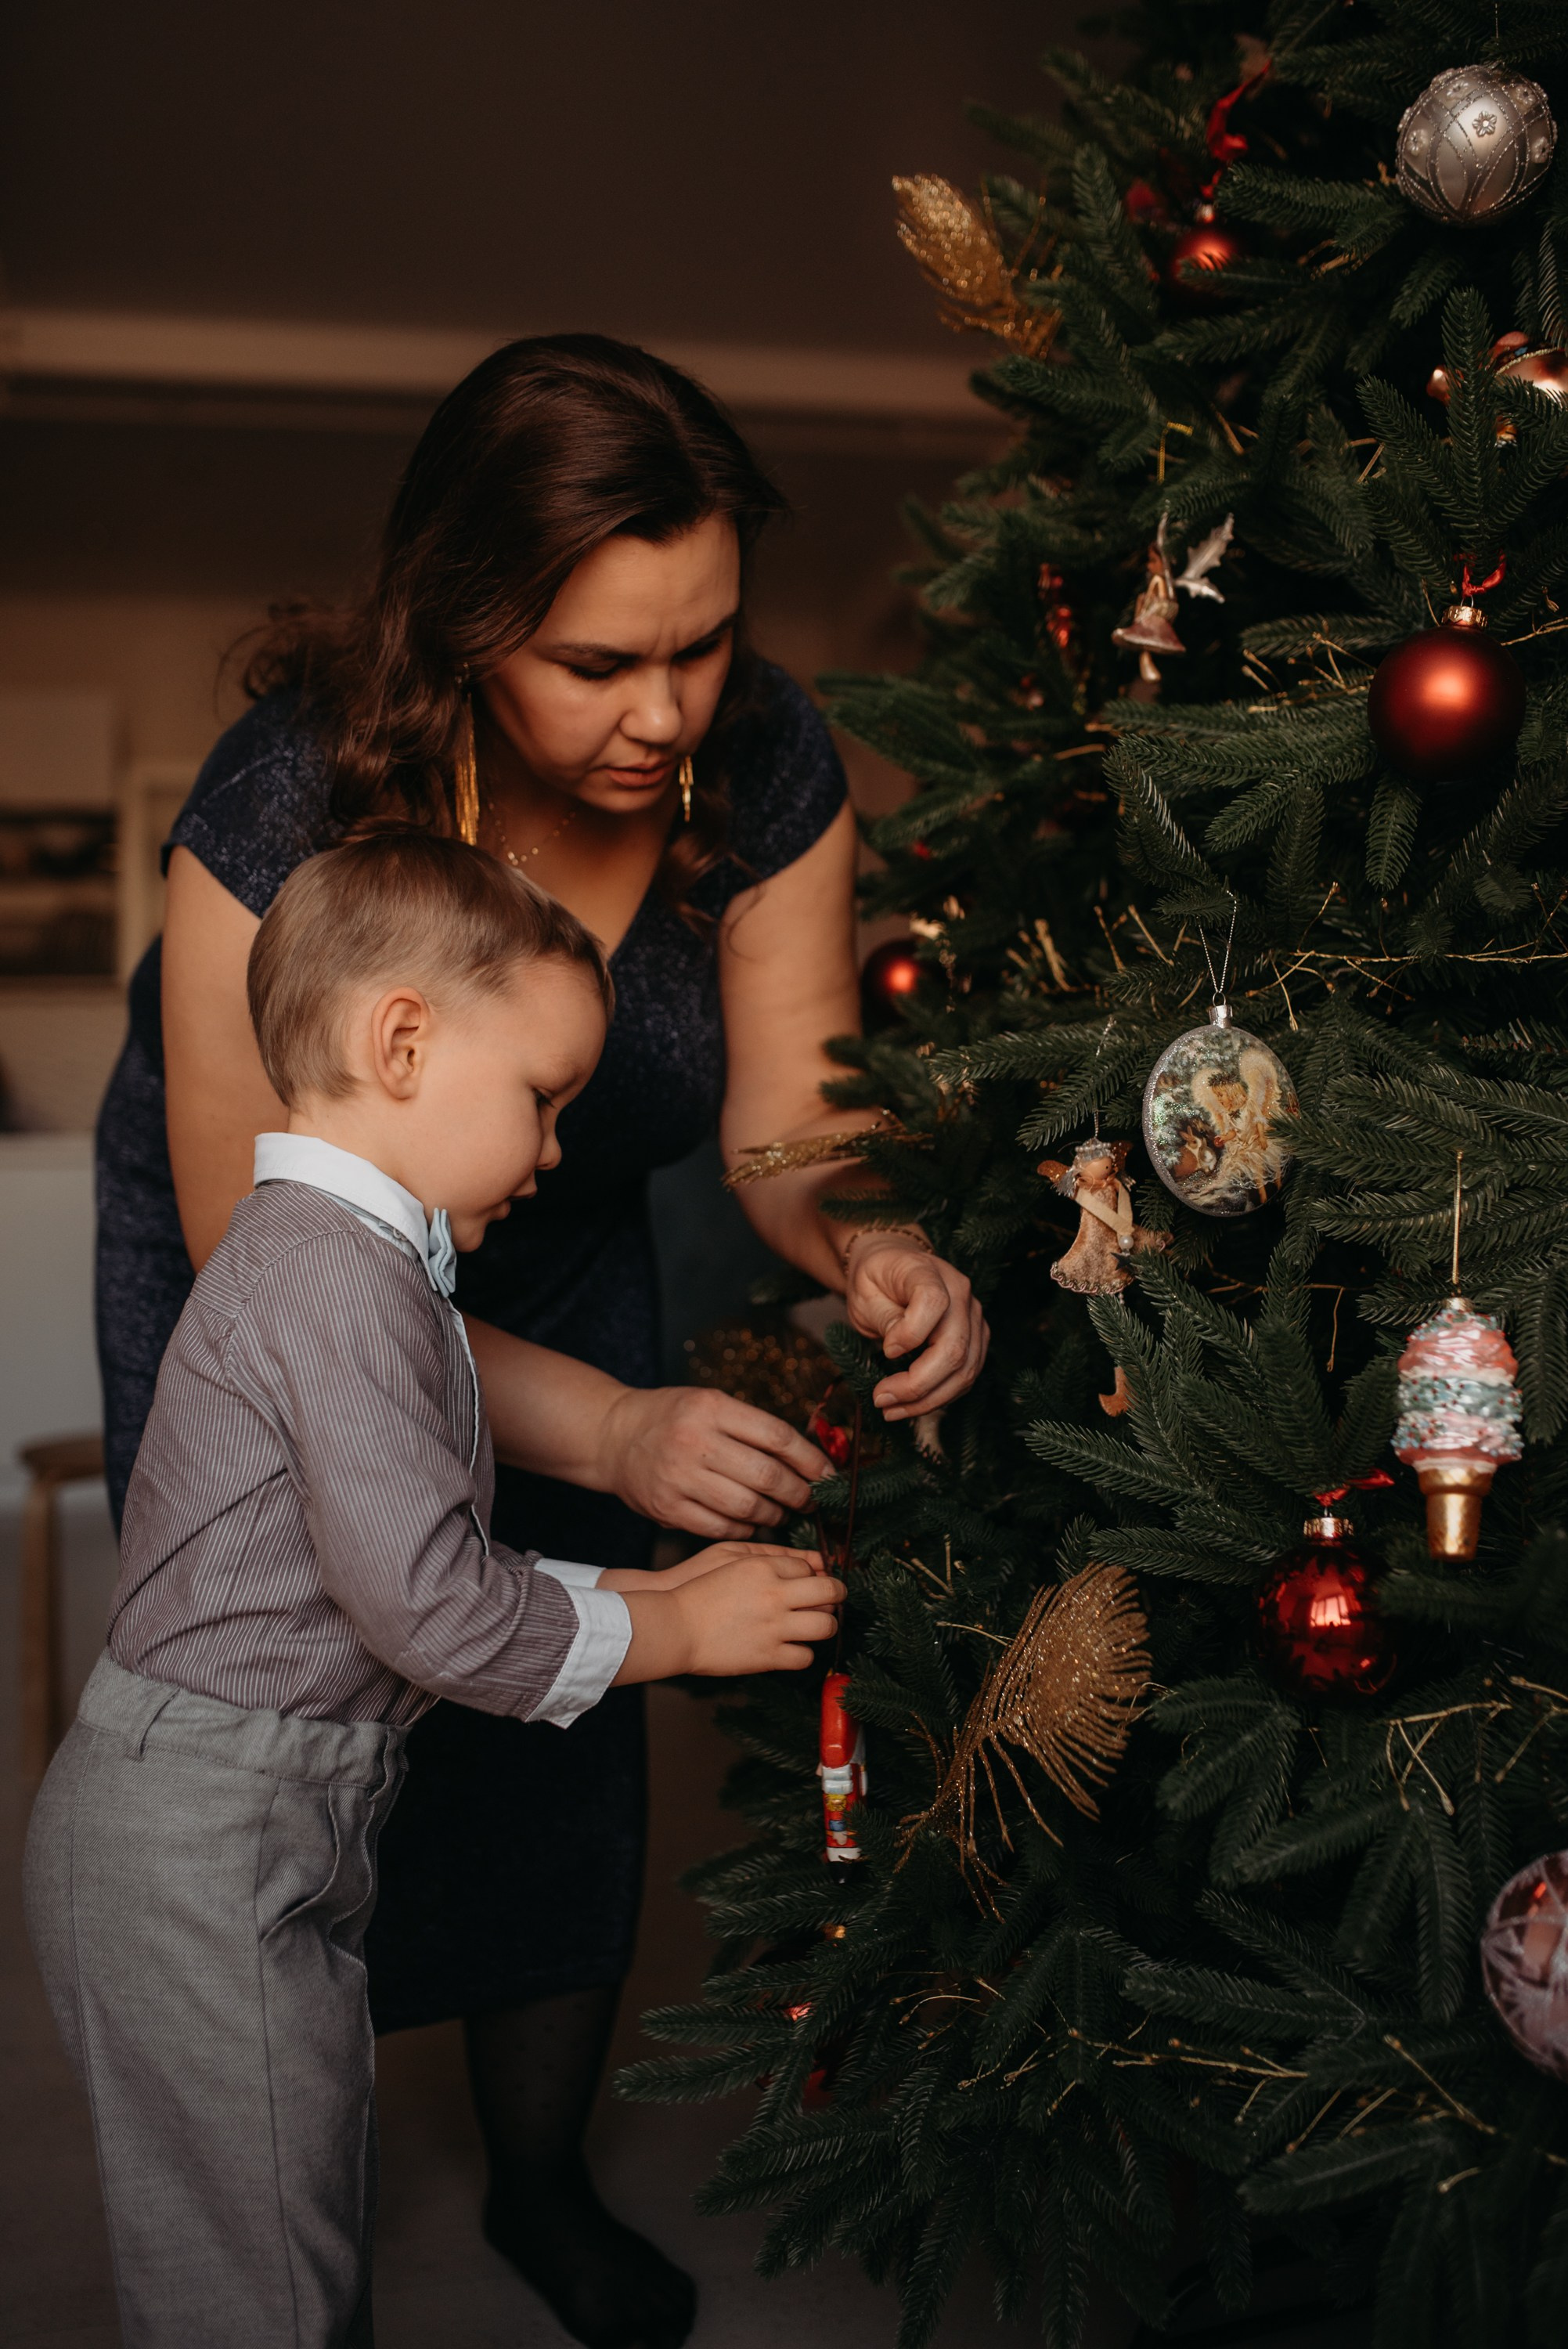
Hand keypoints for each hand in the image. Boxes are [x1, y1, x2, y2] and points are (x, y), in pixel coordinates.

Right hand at [598, 1385, 833, 1537]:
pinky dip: (744, 1528)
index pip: (777, 1437)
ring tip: (781, 1512)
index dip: (810, 1460)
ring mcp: (678, 1477)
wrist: (614, 1437)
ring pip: (747, 1507)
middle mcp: (695, 1441)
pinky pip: (720, 1527)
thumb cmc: (674, 1419)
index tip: (828, 1474)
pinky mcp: (667, 1508)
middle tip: (809, 1499)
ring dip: (774, 1514)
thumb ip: (753, 1427)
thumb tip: (809, 1459)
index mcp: (712, 1408)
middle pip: (766, 1476)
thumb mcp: (711, 1403)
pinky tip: (751, 1522)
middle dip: (799, 1493)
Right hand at [676, 1545, 842, 1674]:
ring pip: (825, 1626)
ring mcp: (773, 1627)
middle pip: (829, 1591)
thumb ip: (767, 1557)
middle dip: (836, 1594)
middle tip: (832, 1600)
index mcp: (763, 1567)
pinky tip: (791, 1648)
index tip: (809, 1583)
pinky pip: (805, 1657)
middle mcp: (774, 1594)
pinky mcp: (767, 1656)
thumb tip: (806, 1562)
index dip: (812, 1575)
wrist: (673, 1627)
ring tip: (814, 1625)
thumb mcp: (729, 1558)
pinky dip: (802, 1654)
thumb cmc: (698, 1591)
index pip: (809, 1567)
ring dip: (824, 1625)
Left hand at [843, 1234, 988, 1420]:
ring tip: (892, 1409)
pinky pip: (965, 1377)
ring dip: (928, 1399)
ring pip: (964, 1370)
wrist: (893, 1269)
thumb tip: (898, 1351)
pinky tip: (911, 1404)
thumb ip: (884, 1317)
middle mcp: (961, 1294)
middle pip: (954, 1348)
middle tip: (881, 1400)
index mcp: (929, 1272)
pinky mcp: (976, 1340)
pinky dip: (939, 1397)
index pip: (933, 1302)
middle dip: (917, 1385)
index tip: (886, 1351)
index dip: (910, 1334)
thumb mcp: (864, 1291)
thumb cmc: (876, 1279)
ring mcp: (973, 1318)